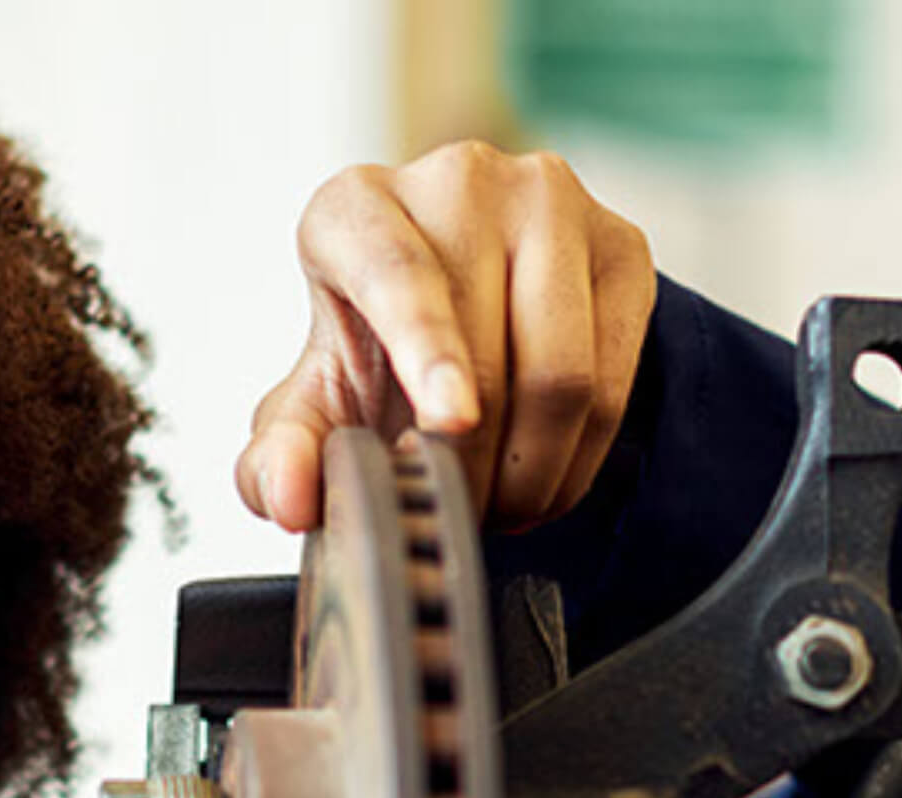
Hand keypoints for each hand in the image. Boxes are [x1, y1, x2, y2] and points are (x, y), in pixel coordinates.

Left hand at [239, 140, 656, 535]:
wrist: (470, 319)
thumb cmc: (378, 358)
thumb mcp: (317, 410)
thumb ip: (280, 457)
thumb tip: (290, 495)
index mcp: (357, 205)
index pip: (398, 272)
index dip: (428, 351)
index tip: (450, 424)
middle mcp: (458, 180)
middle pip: (488, 348)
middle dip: (473, 464)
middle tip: (457, 514)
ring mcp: (550, 201)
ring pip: (563, 371)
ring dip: (532, 471)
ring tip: (501, 503)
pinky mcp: (621, 244)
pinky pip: (615, 381)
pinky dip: (579, 458)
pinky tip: (545, 475)